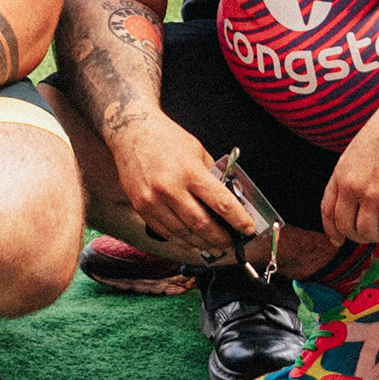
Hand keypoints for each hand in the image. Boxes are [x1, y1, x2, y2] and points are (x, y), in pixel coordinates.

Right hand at [110, 111, 262, 259]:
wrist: (131, 132)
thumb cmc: (166, 138)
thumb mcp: (197, 150)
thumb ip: (212, 176)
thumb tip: (228, 199)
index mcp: (189, 171)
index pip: (221, 203)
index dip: (238, 220)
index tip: (248, 229)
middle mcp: (170, 189)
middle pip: (202, 225)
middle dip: (221, 238)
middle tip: (232, 244)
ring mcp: (153, 201)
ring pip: (184, 233)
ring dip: (202, 244)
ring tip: (215, 247)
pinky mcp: (142, 208)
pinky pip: (166, 232)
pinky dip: (182, 240)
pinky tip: (193, 242)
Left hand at [321, 104, 378, 243]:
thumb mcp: (358, 150)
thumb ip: (352, 174)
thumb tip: (354, 199)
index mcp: (341, 173)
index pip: (328, 211)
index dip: (332, 230)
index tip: (338, 240)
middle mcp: (353, 186)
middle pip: (347, 227)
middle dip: (360, 235)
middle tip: (375, 231)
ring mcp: (373, 194)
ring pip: (368, 233)